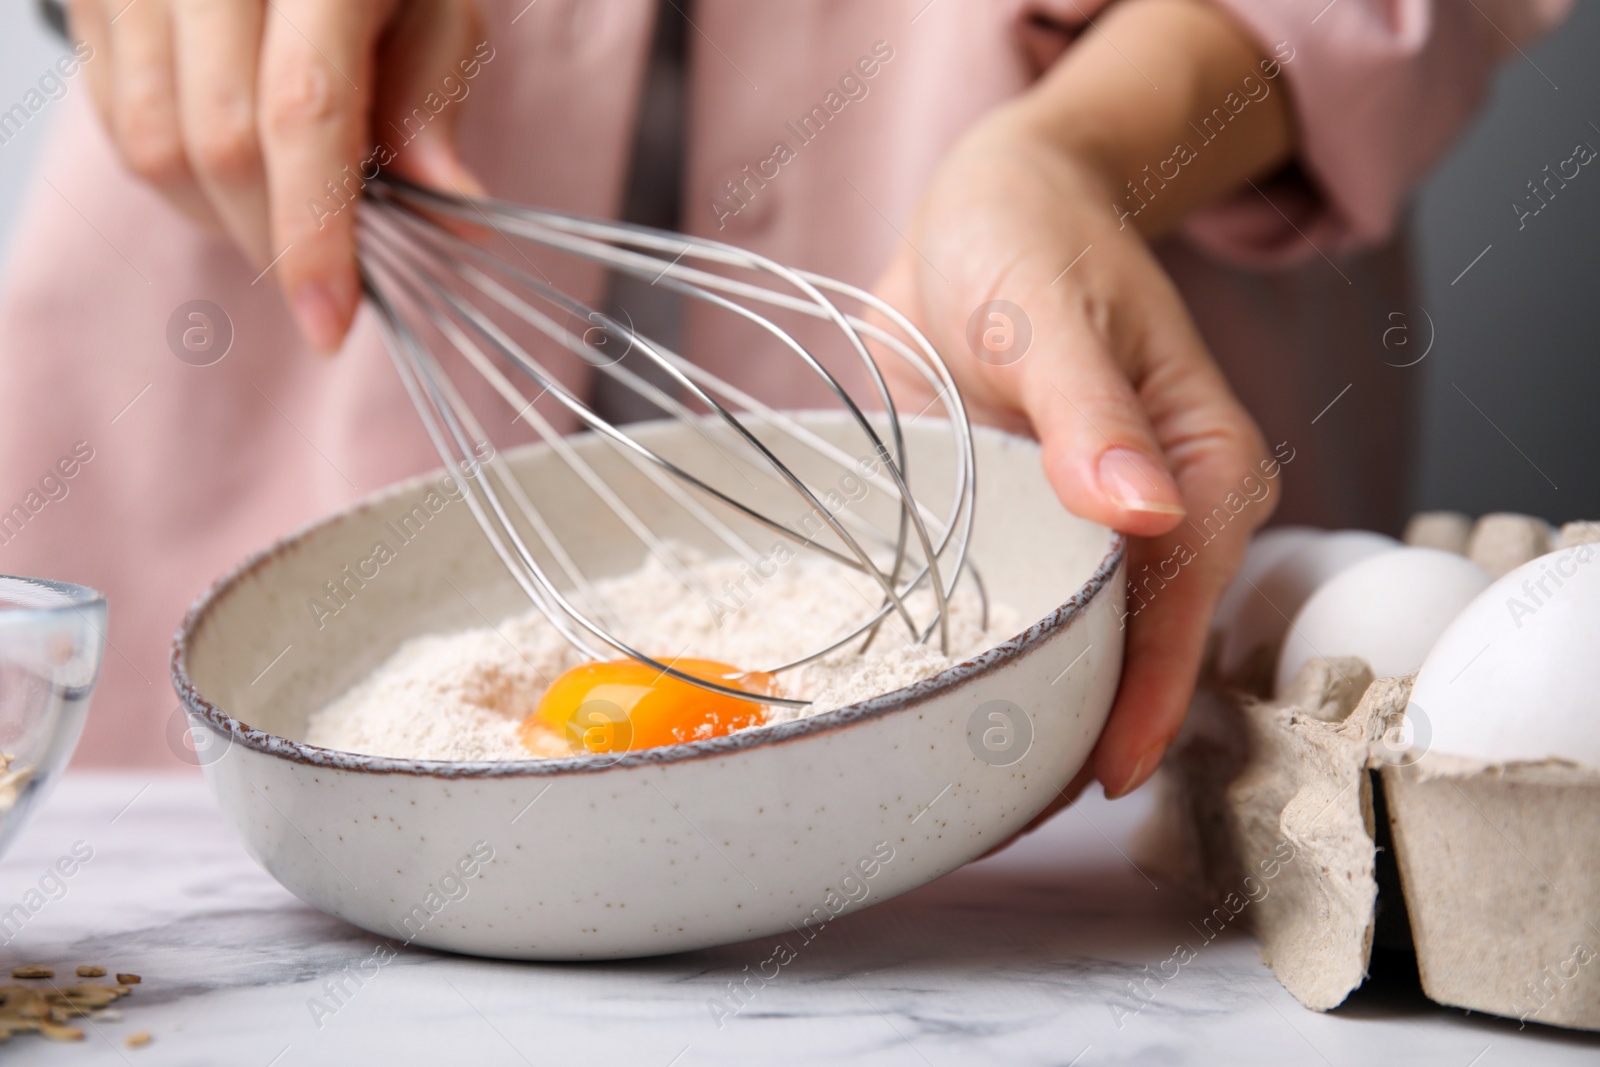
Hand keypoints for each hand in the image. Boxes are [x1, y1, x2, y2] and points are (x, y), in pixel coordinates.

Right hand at [69, 0, 484, 352]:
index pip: (303, 114)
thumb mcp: (433, 12)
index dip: (314, 235)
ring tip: (280, 211)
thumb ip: (433, 104)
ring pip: (158, 149)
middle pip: (224, 147)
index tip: (329, 327)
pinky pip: (120, 127)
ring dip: (222, 217)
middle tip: (324, 273)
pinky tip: (229, 167)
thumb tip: (457, 211)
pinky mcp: (91, 2)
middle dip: (275, 240)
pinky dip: (179, 178)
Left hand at [873, 103, 1272, 805]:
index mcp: (1205, 468)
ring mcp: (1098, 532)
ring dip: (1034, 716)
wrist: (983, 209)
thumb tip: (1147, 514)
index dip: (1148, 696)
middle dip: (1084, 732)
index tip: (1099, 776)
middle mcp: (1165, 515)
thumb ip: (1091, 413)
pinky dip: (995, 664)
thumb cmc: (1030, 239)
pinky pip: (1027, 613)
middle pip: (1141, 652)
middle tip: (1000, 809)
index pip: (1186, 606)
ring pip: (1084, 649)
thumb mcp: (1049, 314)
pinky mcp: (1041, 532)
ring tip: (964, 795)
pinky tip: (943, 710)